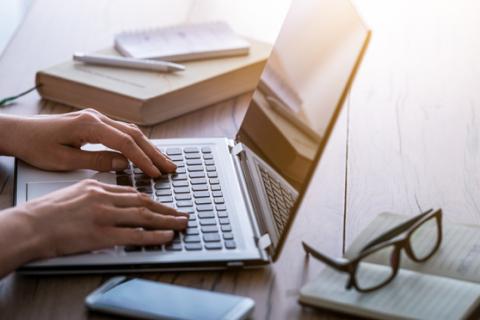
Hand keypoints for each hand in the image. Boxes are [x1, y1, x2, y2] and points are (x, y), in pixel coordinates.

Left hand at [0, 109, 174, 176]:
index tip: (155, 173)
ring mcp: (96, 118)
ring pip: (131, 131)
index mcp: (89, 125)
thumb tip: (123, 164)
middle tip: (170, 167)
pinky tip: (144, 152)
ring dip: (148, 147)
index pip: (125, 143)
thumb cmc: (36, 147)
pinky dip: (137, 143)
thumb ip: (97, 161)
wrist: (20, 132)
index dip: (143, 159)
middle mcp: (96, 117)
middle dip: (153, 152)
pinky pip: (122, 131)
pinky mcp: (95, 122)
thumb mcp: (65, 160)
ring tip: (163, 161)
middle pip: (134, 134)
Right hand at [15, 179, 187, 258]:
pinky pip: (135, 235)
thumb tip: (112, 196)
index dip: (151, 199)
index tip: (163, 204)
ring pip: (144, 216)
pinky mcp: (102, 234)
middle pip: (143, 202)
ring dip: (167, 220)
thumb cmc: (46, 212)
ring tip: (181, 223)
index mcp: (98, 187)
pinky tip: (167, 236)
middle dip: (166, 208)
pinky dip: (154, 236)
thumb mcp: (74, 191)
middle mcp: (104, 198)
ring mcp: (105, 216)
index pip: (132, 192)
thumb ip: (95, 193)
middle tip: (181, 213)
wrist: (29, 225)